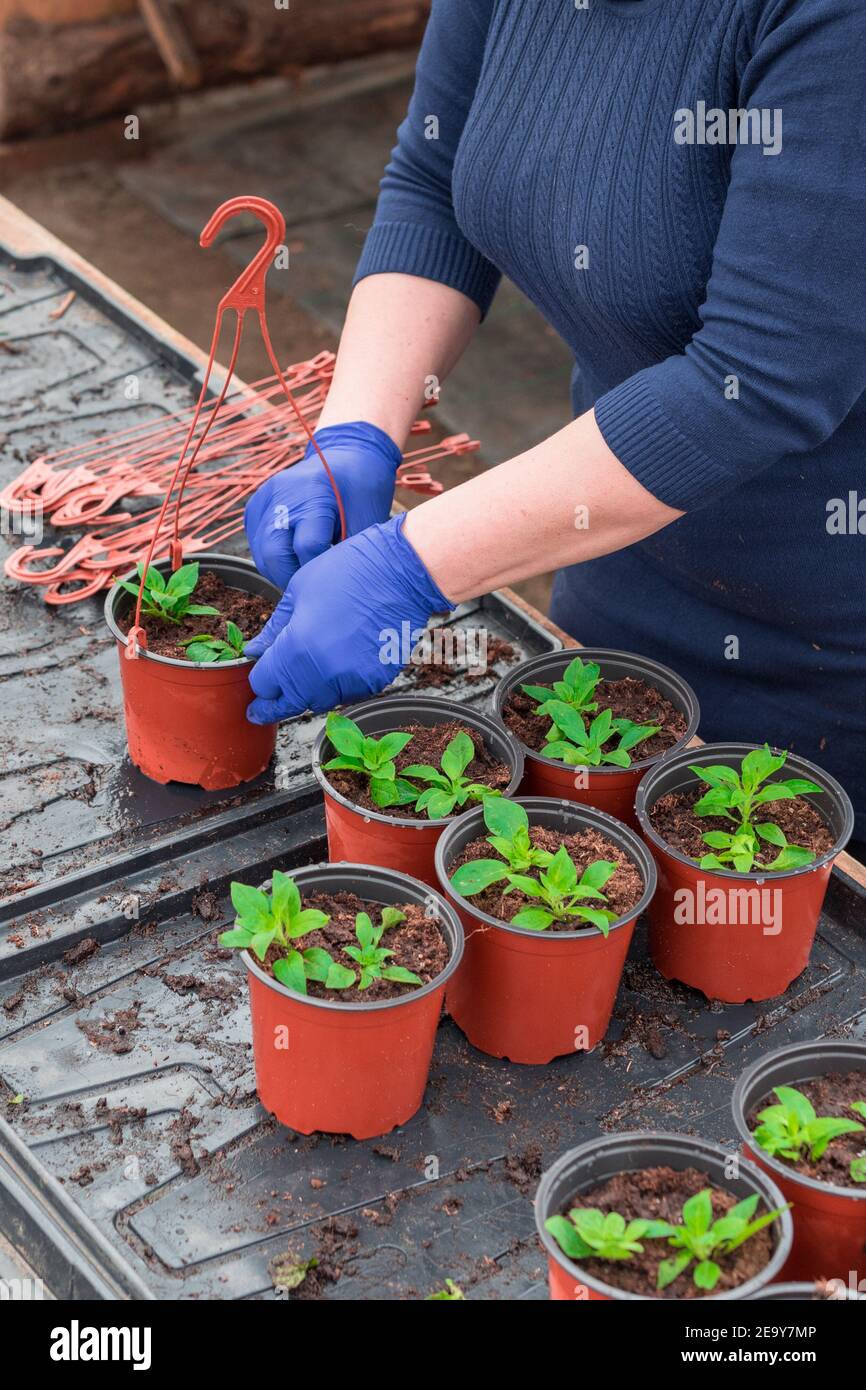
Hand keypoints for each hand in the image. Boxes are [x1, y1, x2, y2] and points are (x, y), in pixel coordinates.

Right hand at [243, 420, 401, 589]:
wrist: (349, 453)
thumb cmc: (364, 488)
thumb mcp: (367, 519)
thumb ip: (348, 552)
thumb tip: (333, 589)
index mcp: (314, 493)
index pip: (307, 548)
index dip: (319, 570)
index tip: (332, 582)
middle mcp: (282, 493)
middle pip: (274, 554)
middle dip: (292, 578)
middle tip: (312, 588)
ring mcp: (265, 497)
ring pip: (261, 553)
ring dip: (280, 570)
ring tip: (304, 574)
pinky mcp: (256, 504)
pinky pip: (256, 542)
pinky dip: (272, 557)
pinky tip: (293, 557)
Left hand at [245, 514, 452, 721]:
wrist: (401, 572)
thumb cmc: (349, 571)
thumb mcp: (298, 592)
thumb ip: (273, 630)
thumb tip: (255, 651)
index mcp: (295, 648)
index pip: (265, 684)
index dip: (258, 685)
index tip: (255, 692)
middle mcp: (322, 673)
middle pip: (291, 701)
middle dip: (278, 700)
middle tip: (265, 707)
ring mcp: (351, 680)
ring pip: (320, 700)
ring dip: (308, 693)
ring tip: (305, 676)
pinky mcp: (374, 681)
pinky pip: (347, 693)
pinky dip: (337, 685)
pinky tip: (337, 665)